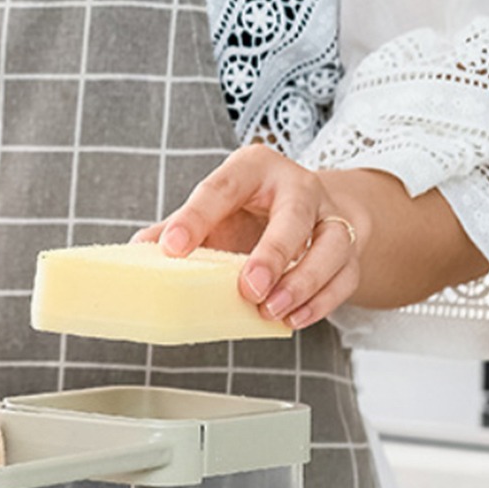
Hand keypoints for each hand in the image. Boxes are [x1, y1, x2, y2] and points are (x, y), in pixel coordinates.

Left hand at [133, 144, 366, 329]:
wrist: (311, 207)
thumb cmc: (252, 209)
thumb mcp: (216, 208)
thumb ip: (181, 226)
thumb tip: (138, 250)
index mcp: (254, 168)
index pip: (222, 188)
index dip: (196, 218)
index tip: (173, 248)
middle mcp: (298, 186)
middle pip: (294, 216)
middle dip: (272, 253)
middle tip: (248, 288)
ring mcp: (331, 216)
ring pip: (330, 247)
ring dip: (302, 283)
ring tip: (270, 310)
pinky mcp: (351, 248)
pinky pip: (345, 277)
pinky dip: (321, 302)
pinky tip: (293, 319)